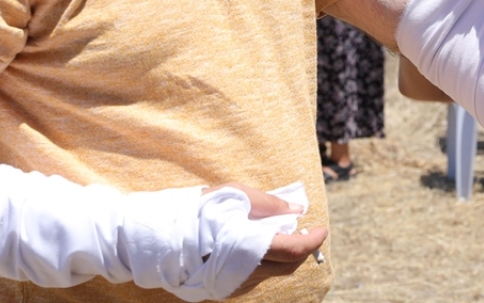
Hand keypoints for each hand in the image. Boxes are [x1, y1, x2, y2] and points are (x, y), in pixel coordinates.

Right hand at [202, 183, 326, 295]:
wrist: (162, 238)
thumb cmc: (198, 211)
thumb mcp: (236, 195)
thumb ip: (270, 203)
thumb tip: (297, 209)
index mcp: (251, 248)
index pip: (294, 250)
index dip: (312, 240)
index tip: (321, 229)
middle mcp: (247, 273)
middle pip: (288, 264)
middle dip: (300, 247)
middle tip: (300, 227)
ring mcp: (237, 284)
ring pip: (272, 271)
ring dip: (280, 253)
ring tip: (273, 231)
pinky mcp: (227, 288)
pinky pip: (255, 275)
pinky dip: (263, 260)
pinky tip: (252, 243)